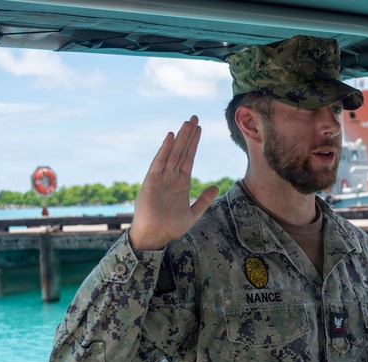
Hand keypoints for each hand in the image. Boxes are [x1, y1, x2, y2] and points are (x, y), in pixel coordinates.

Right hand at [129, 116, 218, 250]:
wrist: (155, 236)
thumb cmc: (171, 227)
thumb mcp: (193, 213)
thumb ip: (203, 200)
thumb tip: (216, 187)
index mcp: (181, 183)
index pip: (189, 158)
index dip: (194, 144)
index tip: (199, 129)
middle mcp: (171, 177)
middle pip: (181, 151)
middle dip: (188, 135)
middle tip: (194, 117)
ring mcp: (161, 177)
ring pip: (172, 153)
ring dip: (180, 138)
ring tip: (186, 122)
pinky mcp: (151, 181)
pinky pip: (159, 162)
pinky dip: (164, 149)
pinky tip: (170, 137)